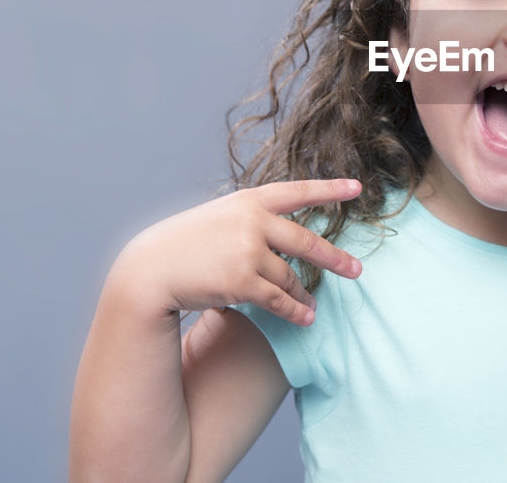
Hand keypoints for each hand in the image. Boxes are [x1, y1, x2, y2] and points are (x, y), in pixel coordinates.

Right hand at [112, 179, 363, 325]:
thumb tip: (285, 236)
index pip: (297, 191)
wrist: (149, 270)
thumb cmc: (183, 245)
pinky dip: (295, 310)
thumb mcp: (218, 217)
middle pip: (306, 241)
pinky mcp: (242, 281)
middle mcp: (252, 222)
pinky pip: (278, 299)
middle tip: (357, 270)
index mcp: (248, 200)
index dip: (329, 189)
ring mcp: (248, 251)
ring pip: (290, 277)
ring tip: (313, 305)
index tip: (357, 188)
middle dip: (335, 258)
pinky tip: (306, 318)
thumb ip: (251, 220)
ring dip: (303, 294)